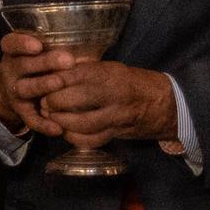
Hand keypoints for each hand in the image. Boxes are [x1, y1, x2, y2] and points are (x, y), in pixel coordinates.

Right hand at [0, 32, 71, 138]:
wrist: (13, 91)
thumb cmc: (38, 66)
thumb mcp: (39, 54)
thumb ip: (58, 50)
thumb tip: (91, 48)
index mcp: (15, 52)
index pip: (11, 43)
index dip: (22, 43)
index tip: (38, 45)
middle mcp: (11, 70)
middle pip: (22, 65)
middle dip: (44, 62)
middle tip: (67, 60)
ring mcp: (14, 91)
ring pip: (24, 89)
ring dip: (42, 86)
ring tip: (60, 84)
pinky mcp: (20, 111)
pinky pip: (30, 118)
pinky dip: (43, 124)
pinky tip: (57, 128)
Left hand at [40, 61, 177, 148]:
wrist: (166, 104)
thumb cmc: (132, 82)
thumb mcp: (111, 68)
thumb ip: (85, 70)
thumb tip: (53, 70)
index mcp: (108, 73)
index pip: (73, 75)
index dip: (53, 81)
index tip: (43, 83)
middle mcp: (112, 94)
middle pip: (74, 100)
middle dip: (53, 103)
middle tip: (44, 104)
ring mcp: (116, 116)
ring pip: (81, 123)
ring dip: (61, 122)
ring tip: (52, 118)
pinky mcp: (117, 133)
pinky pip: (91, 140)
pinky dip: (74, 139)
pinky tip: (67, 132)